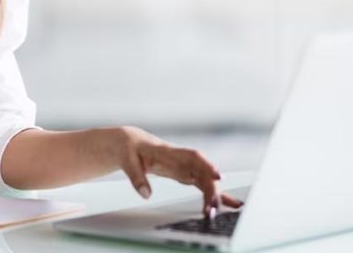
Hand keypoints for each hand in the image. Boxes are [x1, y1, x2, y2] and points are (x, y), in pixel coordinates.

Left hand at [112, 126, 243, 215]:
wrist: (131, 142)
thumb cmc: (130, 148)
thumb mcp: (127, 161)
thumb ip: (136, 177)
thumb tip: (146, 194)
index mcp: (168, 152)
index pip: (193, 157)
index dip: (207, 165)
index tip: (218, 177)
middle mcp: (181, 159)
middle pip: (203, 172)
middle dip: (211, 188)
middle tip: (214, 206)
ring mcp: (185, 166)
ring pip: (205, 179)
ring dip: (213, 194)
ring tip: (218, 211)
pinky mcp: (185, 174)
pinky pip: (202, 184)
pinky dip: (212, 194)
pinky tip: (225, 204)